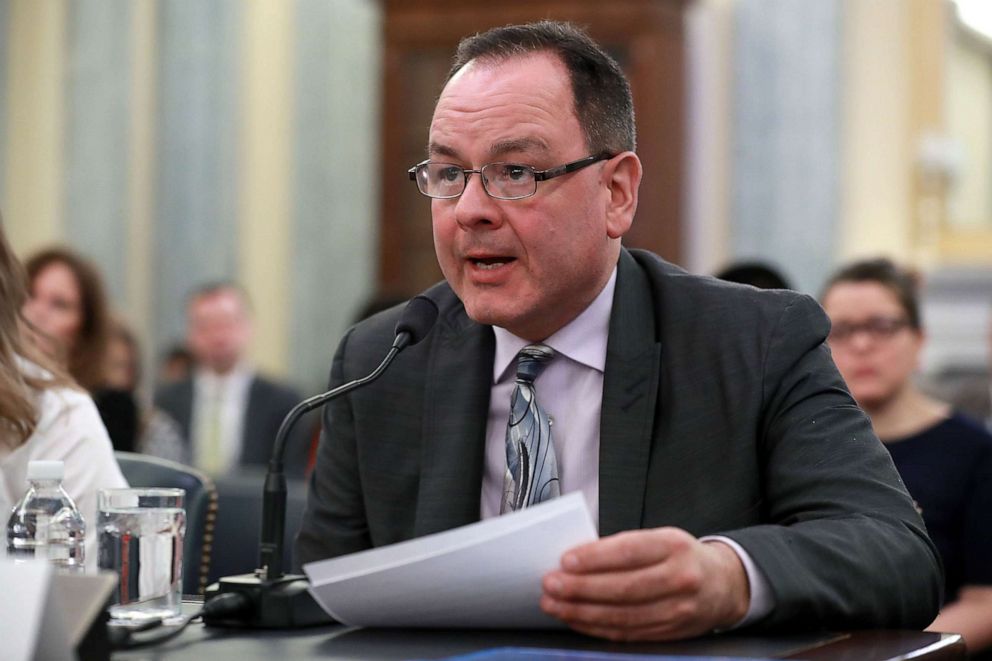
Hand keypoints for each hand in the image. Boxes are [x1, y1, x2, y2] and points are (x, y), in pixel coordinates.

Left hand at [540, 527, 749, 640]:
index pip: (629, 551)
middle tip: (551, 584)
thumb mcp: (662, 538)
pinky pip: (627, 633)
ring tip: (554, 604)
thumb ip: (625, 547)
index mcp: (674, 546)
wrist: (724, 584)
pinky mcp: (670, 633)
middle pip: (623, 587)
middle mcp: (679, 578)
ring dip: (582, 611)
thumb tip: (578, 558)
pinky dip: (596, 627)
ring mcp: (677, 610)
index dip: (594, 557)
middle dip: (580, 588)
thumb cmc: (682, 556)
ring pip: (622, 615)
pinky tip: (576, 619)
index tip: (566, 560)